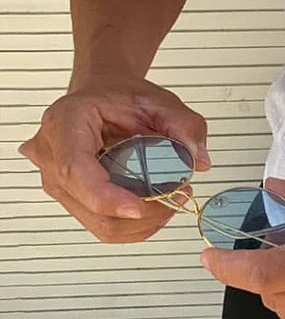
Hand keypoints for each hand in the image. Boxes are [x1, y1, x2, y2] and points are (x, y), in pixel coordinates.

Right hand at [18, 73, 210, 243]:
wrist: (102, 94)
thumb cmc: (121, 95)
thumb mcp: (159, 100)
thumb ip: (185, 125)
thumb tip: (199, 159)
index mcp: (66, 121)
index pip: (76, 169)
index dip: (105, 196)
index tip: (137, 208)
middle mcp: (51, 153)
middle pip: (86, 204)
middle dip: (136, 213)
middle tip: (175, 198)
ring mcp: (55, 178)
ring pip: (94, 221)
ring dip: (136, 223)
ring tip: (170, 202)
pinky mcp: (68, 195)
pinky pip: (97, 222)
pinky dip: (129, 224)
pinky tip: (154, 208)